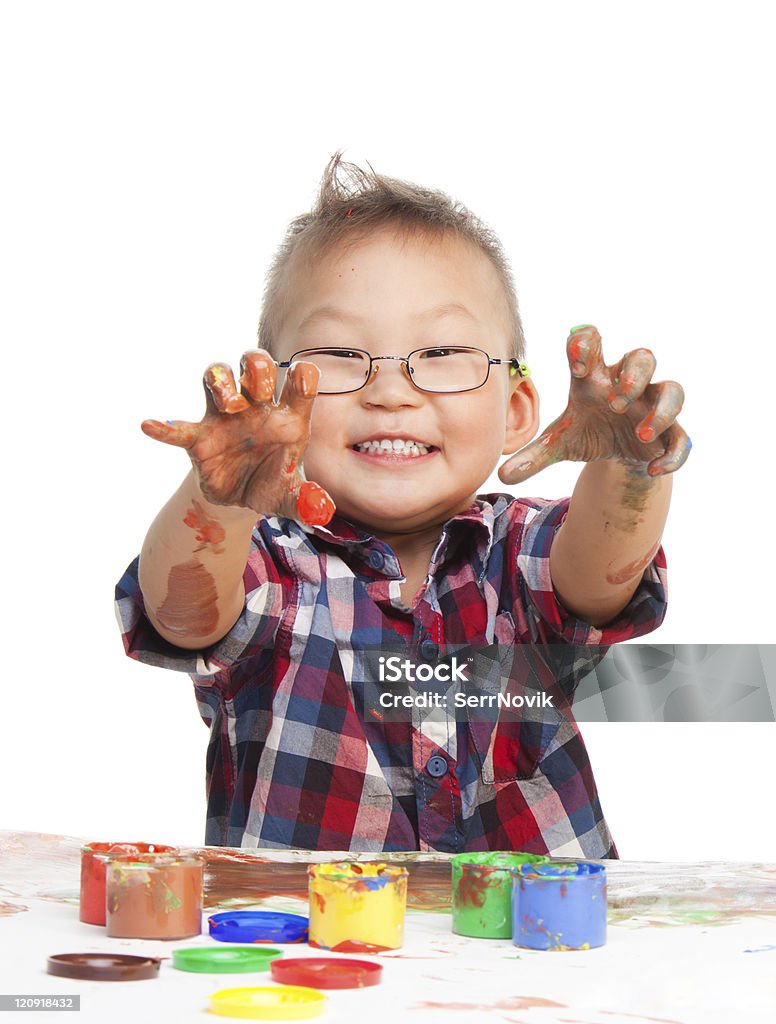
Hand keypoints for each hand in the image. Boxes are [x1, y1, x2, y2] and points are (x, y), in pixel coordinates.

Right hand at [141, 350, 335, 524]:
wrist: (241, 498)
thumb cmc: (272, 484)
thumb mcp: (292, 497)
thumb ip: (308, 501)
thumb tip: (322, 511)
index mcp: (288, 416)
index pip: (300, 378)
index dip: (301, 375)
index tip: (300, 383)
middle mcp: (257, 407)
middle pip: (255, 363)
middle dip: (258, 370)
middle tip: (261, 394)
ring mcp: (226, 417)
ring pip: (218, 374)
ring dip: (223, 383)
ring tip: (229, 406)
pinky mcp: (200, 437)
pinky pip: (179, 427)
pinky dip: (165, 427)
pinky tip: (150, 426)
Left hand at [499, 325, 690, 483]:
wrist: (619, 454)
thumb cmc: (590, 432)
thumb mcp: (561, 443)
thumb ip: (534, 455)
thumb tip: (501, 475)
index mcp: (596, 378)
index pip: (593, 342)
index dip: (587, 346)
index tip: (578, 367)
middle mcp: (629, 385)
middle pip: (644, 356)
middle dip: (633, 376)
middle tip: (615, 402)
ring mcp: (654, 407)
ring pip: (674, 390)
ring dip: (660, 411)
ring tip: (640, 434)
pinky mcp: (670, 434)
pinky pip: (682, 439)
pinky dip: (672, 454)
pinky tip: (653, 469)